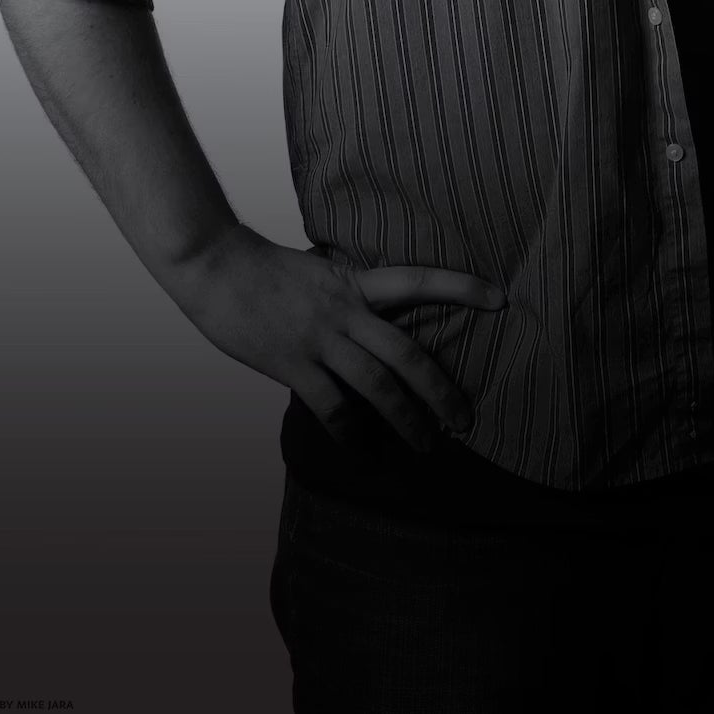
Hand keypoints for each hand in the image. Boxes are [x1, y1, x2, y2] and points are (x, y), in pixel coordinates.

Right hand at [167, 224, 505, 451]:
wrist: (214, 263)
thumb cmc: (264, 270)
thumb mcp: (319, 273)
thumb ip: (348, 299)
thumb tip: (371, 328)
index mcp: (355, 283)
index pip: (420, 279)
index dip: (462, 288)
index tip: (500, 299)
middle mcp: (346, 311)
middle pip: (408, 353)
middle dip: (442, 390)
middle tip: (467, 420)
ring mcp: (319, 338)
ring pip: (378, 385)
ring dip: (407, 419)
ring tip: (427, 446)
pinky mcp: (291, 363)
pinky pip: (331, 405)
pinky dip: (351, 432)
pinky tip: (362, 449)